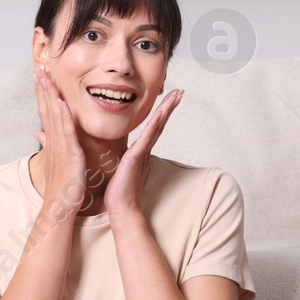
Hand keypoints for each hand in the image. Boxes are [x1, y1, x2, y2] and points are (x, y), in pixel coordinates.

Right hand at [33, 67, 87, 212]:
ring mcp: (60, 147)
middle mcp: (54, 141)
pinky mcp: (70, 154)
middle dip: (42, 88)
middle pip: (46, 109)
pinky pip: (66, 132)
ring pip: (53, 116)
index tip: (39, 77)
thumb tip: (38, 133)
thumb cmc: (61, 187)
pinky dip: (63, 117)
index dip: (42, 94)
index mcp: (53, 141)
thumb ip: (48, 144)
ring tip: (46, 78)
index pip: (46, 112)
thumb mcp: (55, 161)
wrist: (60, 206)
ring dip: (49, 96)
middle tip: (38, 68)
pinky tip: (61, 103)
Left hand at [105, 88, 182, 220]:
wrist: (121, 208)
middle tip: (180, 91)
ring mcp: (142, 153)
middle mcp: (145, 150)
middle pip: (160, 123)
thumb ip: (127, 158)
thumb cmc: (119, 190)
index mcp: (141, 151)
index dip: (163, 112)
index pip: (154, 127)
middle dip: (170, 106)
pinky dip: (155, 125)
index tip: (170, 98)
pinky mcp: (136, 158)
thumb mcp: (122, 168)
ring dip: (166, 110)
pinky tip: (160, 114)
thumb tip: (126, 153)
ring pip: (157, 127)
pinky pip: (147, 138)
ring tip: (177, 95)